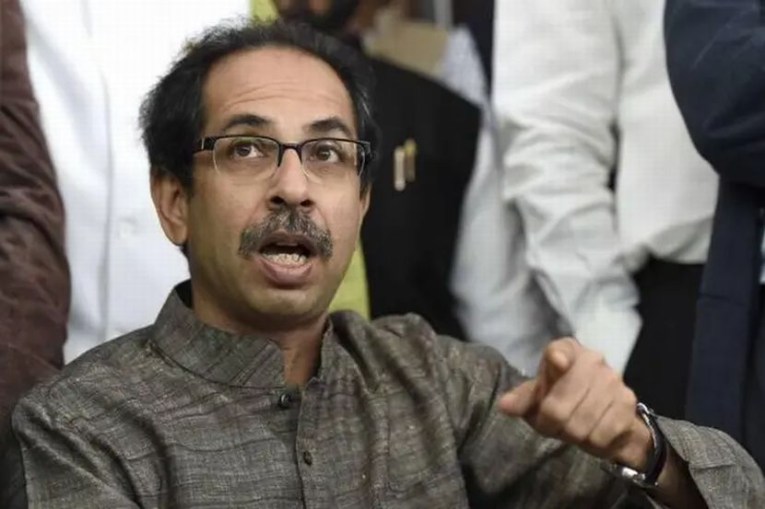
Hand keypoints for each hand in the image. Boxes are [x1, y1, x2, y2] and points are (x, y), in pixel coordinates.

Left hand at [498, 338, 652, 470]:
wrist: (607, 414)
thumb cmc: (562, 399)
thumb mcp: (538, 397)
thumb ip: (522, 399)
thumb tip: (504, 406)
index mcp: (566, 351)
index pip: (560, 350)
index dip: (557, 357)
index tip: (557, 361)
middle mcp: (592, 359)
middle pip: (558, 407)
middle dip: (552, 424)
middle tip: (555, 425)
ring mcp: (613, 380)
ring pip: (580, 425)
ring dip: (573, 435)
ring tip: (574, 428)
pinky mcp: (628, 403)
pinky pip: (601, 436)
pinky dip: (593, 443)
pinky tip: (594, 432)